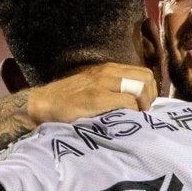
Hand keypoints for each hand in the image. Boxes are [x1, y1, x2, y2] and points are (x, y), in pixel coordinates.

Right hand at [26, 63, 157, 124]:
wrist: (42, 105)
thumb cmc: (68, 102)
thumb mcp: (93, 87)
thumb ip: (113, 90)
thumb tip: (137, 103)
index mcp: (109, 69)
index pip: (144, 73)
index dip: (149, 91)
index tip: (143, 107)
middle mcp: (108, 72)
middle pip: (147, 78)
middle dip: (149, 97)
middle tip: (141, 113)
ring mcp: (103, 83)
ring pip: (140, 87)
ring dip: (142, 105)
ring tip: (134, 117)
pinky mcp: (97, 97)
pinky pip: (128, 102)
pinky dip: (131, 113)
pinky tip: (122, 121)